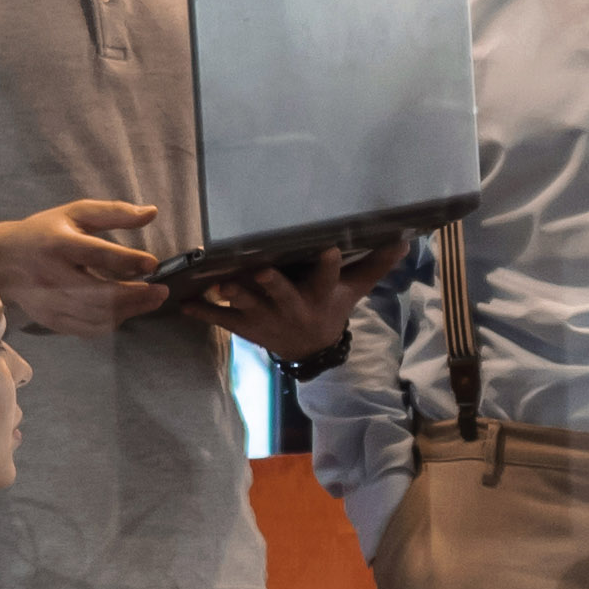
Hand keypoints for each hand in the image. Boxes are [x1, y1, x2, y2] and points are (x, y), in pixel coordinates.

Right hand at [0, 200, 171, 338]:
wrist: (2, 261)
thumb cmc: (42, 233)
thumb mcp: (74, 213)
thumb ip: (114, 213)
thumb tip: (152, 213)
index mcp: (58, 244)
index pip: (97, 254)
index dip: (128, 260)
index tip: (152, 263)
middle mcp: (53, 276)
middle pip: (100, 294)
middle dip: (136, 295)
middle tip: (161, 291)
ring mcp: (51, 303)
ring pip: (96, 315)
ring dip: (129, 310)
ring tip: (150, 301)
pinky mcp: (51, 320)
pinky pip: (87, 328)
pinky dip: (111, 322)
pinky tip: (125, 311)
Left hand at [196, 237, 383, 362]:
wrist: (310, 349)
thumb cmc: (331, 308)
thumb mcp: (354, 290)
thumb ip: (375, 264)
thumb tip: (405, 239)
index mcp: (319, 295)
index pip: (326, 277)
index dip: (326, 264)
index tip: (326, 247)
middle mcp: (292, 307)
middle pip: (281, 293)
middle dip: (271, 283)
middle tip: (259, 270)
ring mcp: (266, 318)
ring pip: (248, 306)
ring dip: (234, 295)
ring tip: (219, 284)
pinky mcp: (245, 326)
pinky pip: (221, 319)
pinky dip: (202, 312)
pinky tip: (183, 303)